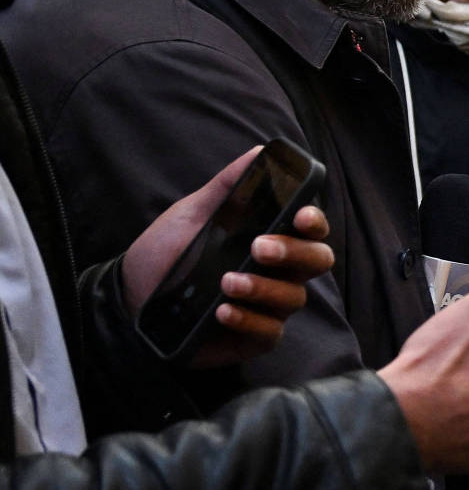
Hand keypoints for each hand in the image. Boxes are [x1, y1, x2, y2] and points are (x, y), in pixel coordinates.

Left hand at [121, 145, 338, 368]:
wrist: (131, 298)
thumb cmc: (167, 254)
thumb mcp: (193, 215)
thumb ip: (227, 187)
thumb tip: (260, 152)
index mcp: (271, 238)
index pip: (311, 229)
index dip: (314, 222)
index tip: (300, 216)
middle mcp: (278, 272)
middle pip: (317, 262)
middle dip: (294, 253)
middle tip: (258, 248)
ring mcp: (270, 305)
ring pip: (294, 297)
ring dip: (263, 288)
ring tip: (225, 283)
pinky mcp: (256, 336)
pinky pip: (270, 331)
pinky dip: (249, 320)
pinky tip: (222, 312)